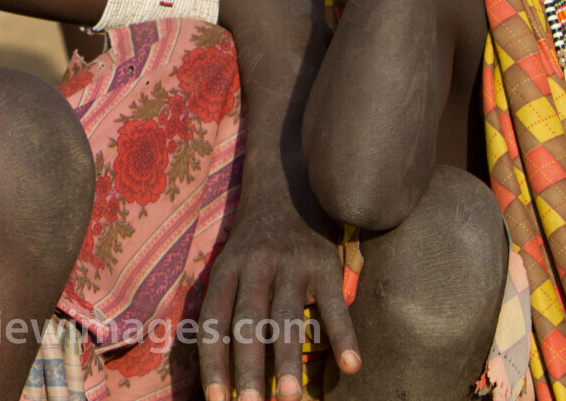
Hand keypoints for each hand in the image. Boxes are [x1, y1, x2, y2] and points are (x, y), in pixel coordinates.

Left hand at [198, 189, 358, 400]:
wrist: (288, 185)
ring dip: (289, 360)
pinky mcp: (325, 264)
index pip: (214, 321)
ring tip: (289, 398)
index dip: (214, 363)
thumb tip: (218, 368)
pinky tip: (351, 367)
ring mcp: (292, 264)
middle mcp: (255, 266)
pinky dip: (344, 336)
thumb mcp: (230, 263)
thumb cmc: (255, 241)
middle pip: (249, 322)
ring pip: (288, 316)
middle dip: (248, 368)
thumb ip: (225, 306)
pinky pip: (335, 304)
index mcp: (226, 269)